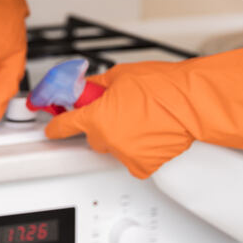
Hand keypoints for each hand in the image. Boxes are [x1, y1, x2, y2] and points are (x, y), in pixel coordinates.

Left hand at [44, 46, 242, 177]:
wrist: (191, 103)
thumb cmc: (162, 86)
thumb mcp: (120, 76)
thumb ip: (96, 87)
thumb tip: (85, 90)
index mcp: (96, 117)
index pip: (65, 125)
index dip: (56, 125)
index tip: (51, 128)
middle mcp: (107, 140)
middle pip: (93, 137)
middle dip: (101, 125)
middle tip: (120, 111)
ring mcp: (125, 155)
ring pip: (113, 147)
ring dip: (121, 137)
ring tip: (142, 120)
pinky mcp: (143, 166)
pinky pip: (132, 159)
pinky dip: (138, 149)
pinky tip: (150, 134)